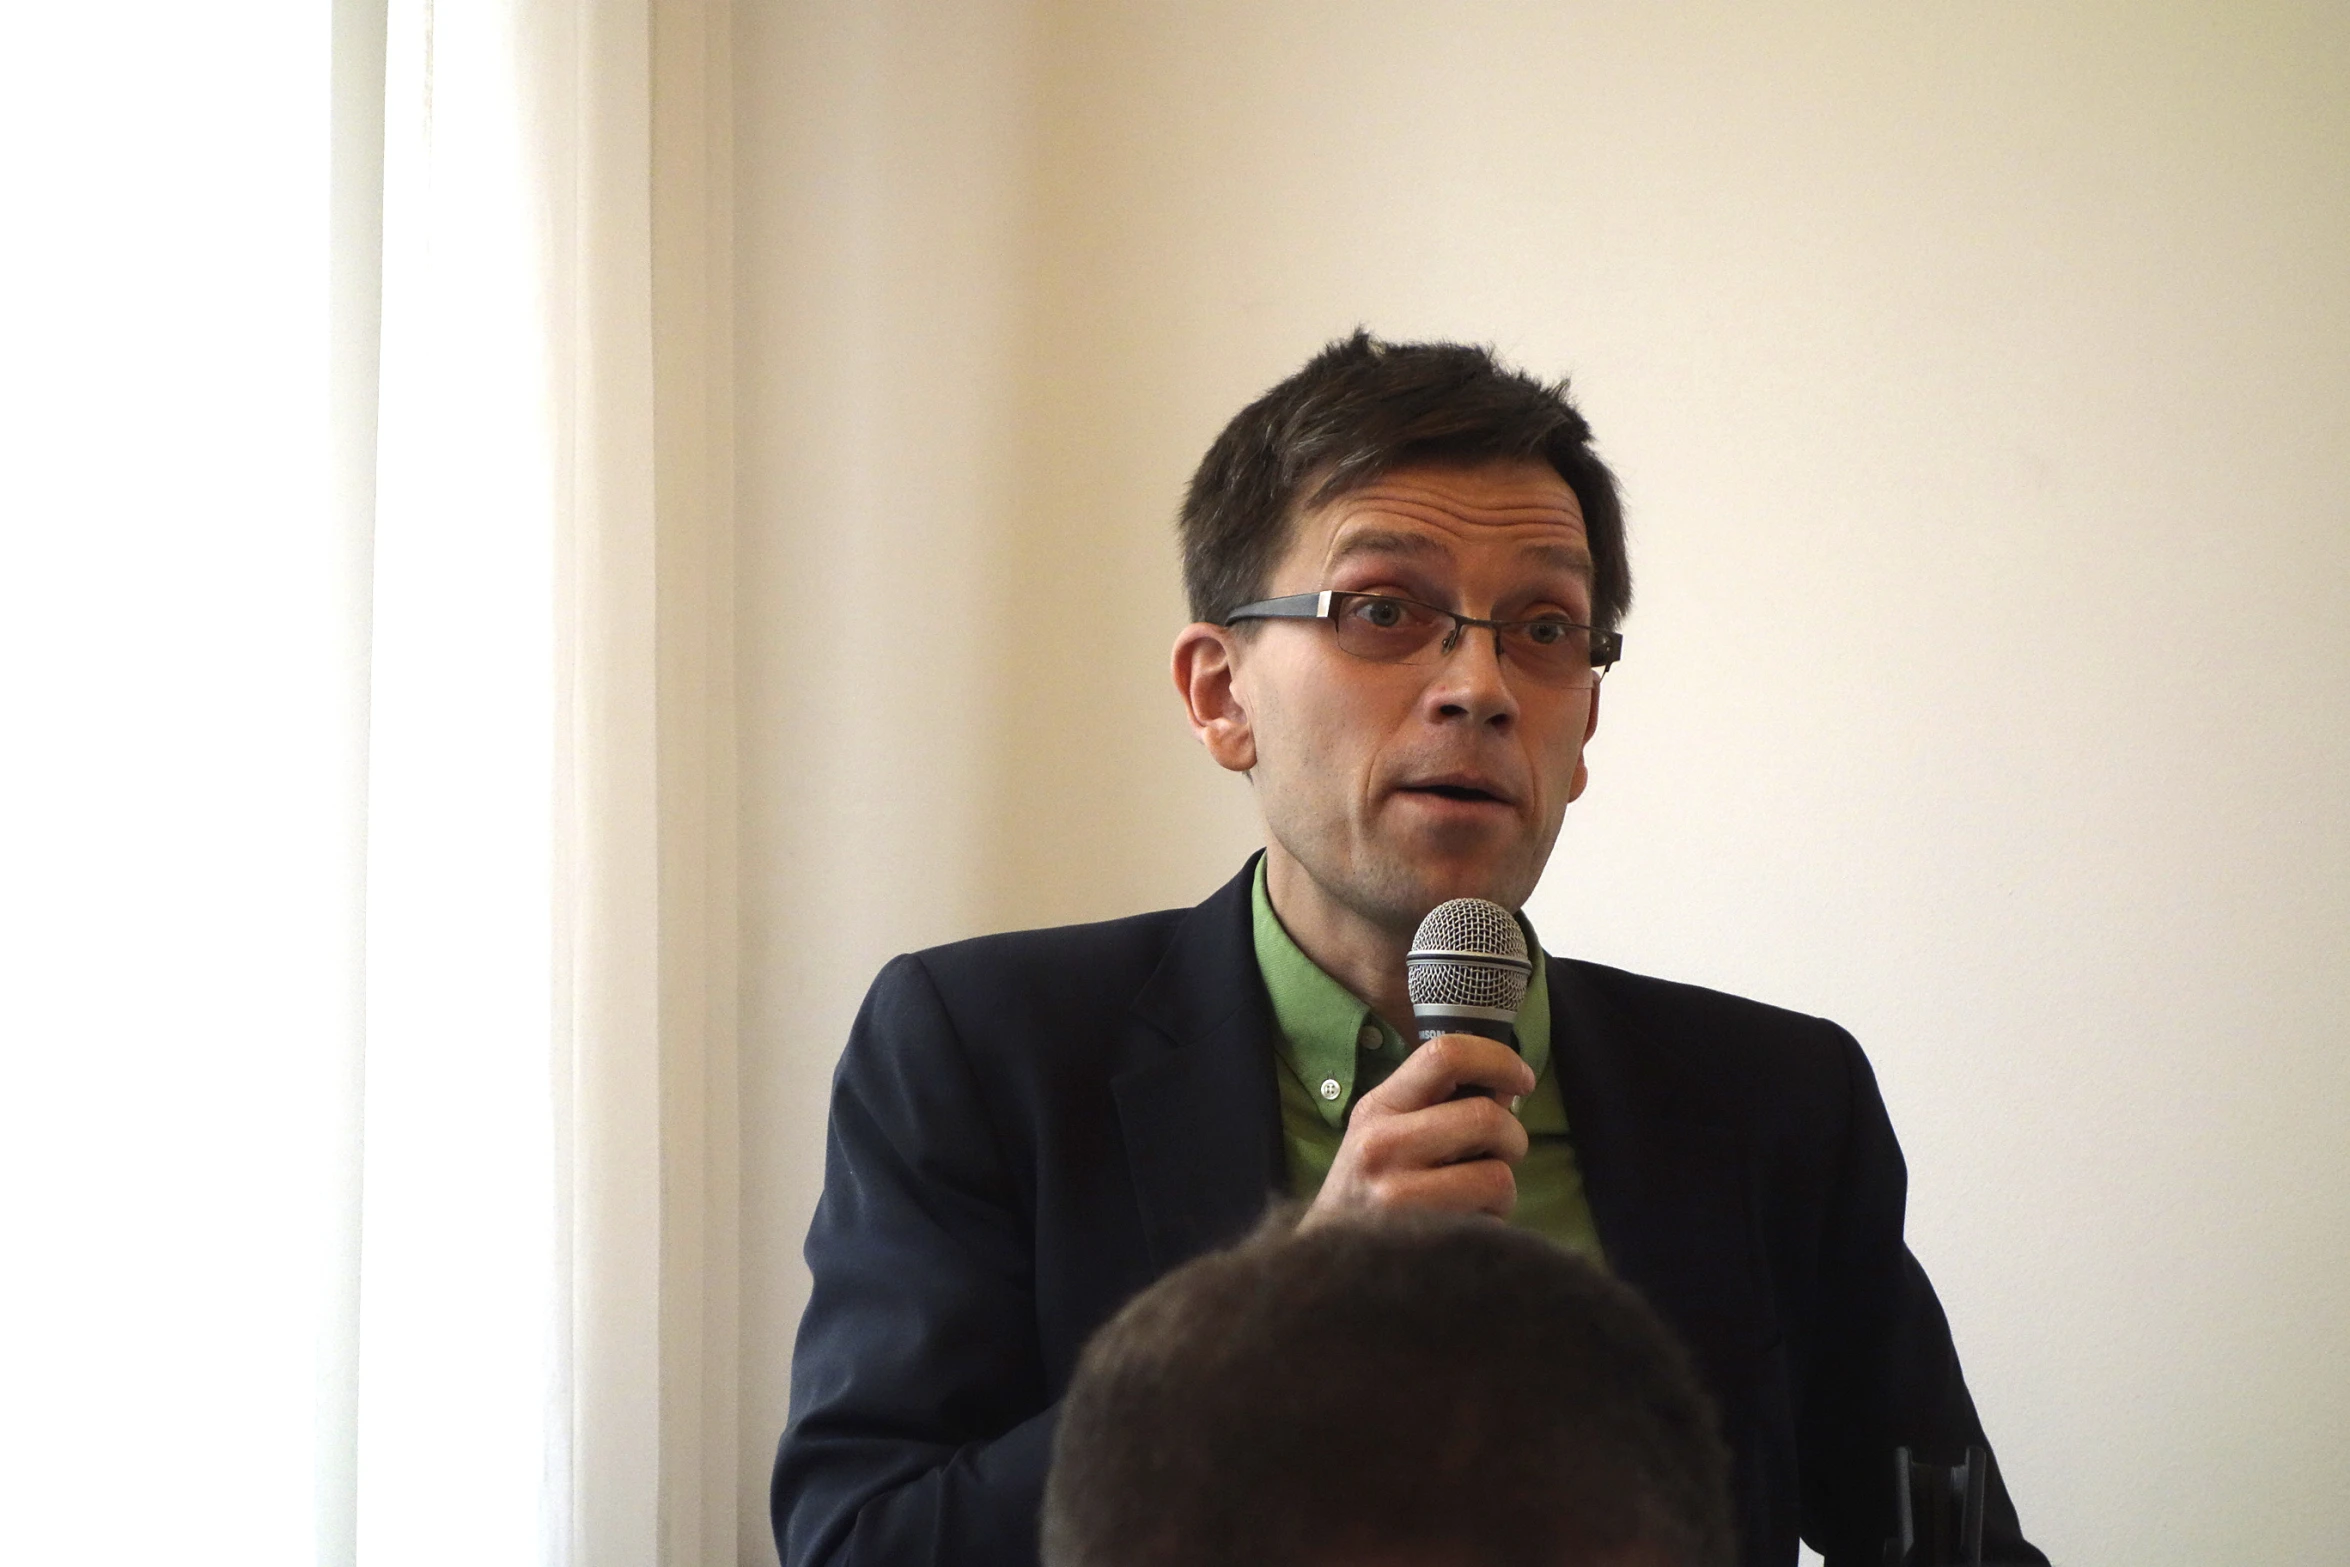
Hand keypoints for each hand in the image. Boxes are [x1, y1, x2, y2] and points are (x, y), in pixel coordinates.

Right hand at [1305, 1033, 1537, 1221]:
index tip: (1522, 1079)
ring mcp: (1398, 1195)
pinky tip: (1464, 1227)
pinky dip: (1492, 1223)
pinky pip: (1491, 1221)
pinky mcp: (1423, 1240)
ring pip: (1496, 1175)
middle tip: (1500, 1154)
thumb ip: (1441, 1104)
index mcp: (1378, 1108)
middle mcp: (1381, 1146)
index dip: (1498, 1059)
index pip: (1444, 1055)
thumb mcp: (1388, 1134)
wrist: (1328, 1266)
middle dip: (1512, 1137)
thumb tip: (1509, 1084)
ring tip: (1476, 1199)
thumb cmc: (1369, 1193)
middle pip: (1485, 1117)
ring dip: (1502, 1188)